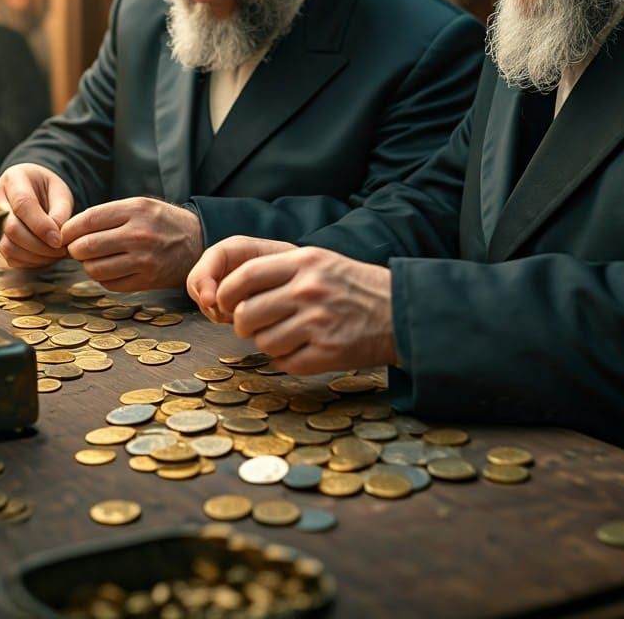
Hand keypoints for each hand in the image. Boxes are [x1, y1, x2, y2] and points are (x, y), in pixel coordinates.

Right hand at [0, 163, 72, 267]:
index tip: (59, 240)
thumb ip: (60, 211)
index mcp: (14, 179)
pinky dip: (29, 262)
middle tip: (61, 250)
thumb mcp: (60, 191)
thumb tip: (57, 237)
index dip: (41, 226)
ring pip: (7, 247)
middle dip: (39, 245)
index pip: (22, 204)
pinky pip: (9, 257)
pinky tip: (45, 257)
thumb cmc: (48, 189)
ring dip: (35, 256)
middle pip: (11, 229)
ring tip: (56, 254)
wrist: (34, 190)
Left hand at [61, 197, 202, 292]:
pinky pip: (109, 283)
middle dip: (75, 249)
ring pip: (94, 268)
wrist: (196, 241)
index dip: (68, 230)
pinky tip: (112, 268)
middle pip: (86, 247)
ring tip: (96, 259)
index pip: (88, 220)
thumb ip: (107, 215)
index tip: (63, 235)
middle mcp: (139, 234)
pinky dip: (104, 278)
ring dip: (88, 265)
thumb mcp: (140, 205)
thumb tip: (68, 232)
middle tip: (78, 249)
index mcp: (136, 209)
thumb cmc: (161, 222)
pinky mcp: (147, 279)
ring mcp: (144, 259)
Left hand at [188, 236, 398, 373]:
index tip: (224, 303)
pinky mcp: (327, 352)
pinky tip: (306, 348)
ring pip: (262, 342)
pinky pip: (285, 362)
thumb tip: (233, 289)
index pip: (245, 275)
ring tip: (289, 335)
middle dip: (243, 324)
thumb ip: (281, 269)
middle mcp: (308, 290)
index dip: (225, 293)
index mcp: (305, 262)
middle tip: (255, 325)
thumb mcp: (320, 261)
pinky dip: (289, 360)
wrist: (399, 312)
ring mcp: (318, 322)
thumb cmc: (354, 286)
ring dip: (268, 343)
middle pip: (246, 314)